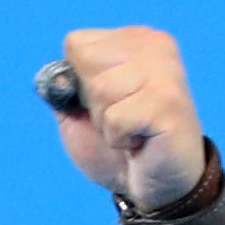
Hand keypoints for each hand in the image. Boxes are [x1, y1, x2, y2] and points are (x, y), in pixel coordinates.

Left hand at [52, 27, 204, 211]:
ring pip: (101, 90)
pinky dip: (118, 139)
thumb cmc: (118, 146)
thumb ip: (61, 88)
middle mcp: (154, 45)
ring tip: (131, 131)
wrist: (156, 186)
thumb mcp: (78, 112)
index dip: (77, 83)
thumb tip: (54, 77)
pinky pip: (116, 119)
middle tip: (120, 120)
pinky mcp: (169, 102)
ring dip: (106, 123)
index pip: (76, 44)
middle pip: (86, 63)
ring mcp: (166, 71)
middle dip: (92, 103)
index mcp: (133, 39)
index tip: (105, 103)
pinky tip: (140, 142)